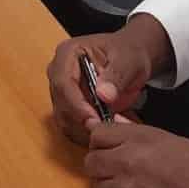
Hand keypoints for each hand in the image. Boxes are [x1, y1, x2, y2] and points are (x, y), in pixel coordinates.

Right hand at [47, 15, 174, 143]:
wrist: (130, 62)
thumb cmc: (128, 54)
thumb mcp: (128, 60)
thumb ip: (116, 75)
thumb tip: (103, 95)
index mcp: (67, 53)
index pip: (63, 82)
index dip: (76, 104)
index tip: (93, 118)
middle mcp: (58, 73)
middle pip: (60, 103)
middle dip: (81, 120)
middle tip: (106, 129)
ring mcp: (61, 92)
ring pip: (64, 119)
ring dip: (84, 129)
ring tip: (109, 129)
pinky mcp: (67, 107)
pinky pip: (71, 127)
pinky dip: (86, 133)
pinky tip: (105, 131)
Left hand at [84, 123, 188, 187]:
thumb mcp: (176, 144)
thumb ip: (140, 135)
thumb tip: (114, 124)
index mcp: (139, 143)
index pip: (98, 134)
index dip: (104, 141)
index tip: (113, 147)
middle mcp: (124, 167)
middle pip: (91, 163)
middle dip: (102, 165)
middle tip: (121, 172)